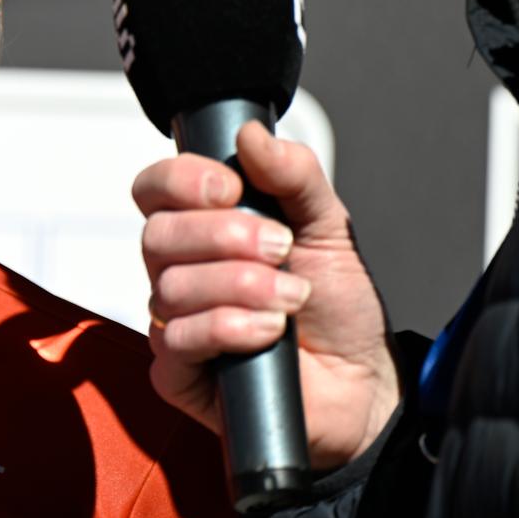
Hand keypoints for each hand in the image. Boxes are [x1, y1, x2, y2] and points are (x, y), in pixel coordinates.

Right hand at [132, 121, 398, 469]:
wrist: (364, 383)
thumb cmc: (338, 307)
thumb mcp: (329, 227)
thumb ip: (294, 176)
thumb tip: (253, 134)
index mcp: (203, 228)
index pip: (155, 189)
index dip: (181, 180)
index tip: (231, 186)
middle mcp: (180, 272)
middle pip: (157, 235)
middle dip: (224, 236)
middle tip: (281, 248)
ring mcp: (175, 323)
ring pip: (171, 287)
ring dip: (241, 286)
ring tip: (291, 298)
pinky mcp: (178, 375)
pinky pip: (177, 341)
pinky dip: (229, 329)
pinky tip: (269, 333)